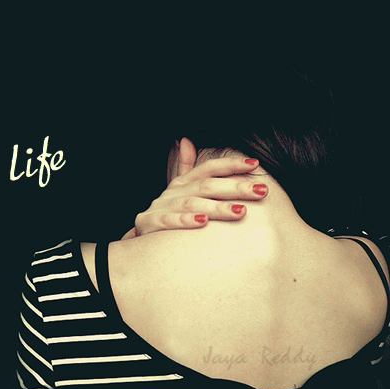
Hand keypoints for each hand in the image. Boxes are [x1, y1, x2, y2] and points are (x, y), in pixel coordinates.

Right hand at [122, 139, 267, 238]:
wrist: (139, 236)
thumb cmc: (166, 214)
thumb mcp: (177, 192)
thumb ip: (186, 167)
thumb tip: (187, 140)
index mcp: (182, 183)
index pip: (208, 169)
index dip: (231, 164)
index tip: (255, 164)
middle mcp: (173, 192)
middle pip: (207, 185)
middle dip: (235, 187)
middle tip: (261, 190)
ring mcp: (160, 207)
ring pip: (192, 204)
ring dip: (217, 207)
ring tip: (240, 211)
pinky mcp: (149, 223)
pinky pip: (168, 221)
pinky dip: (185, 221)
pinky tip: (202, 222)